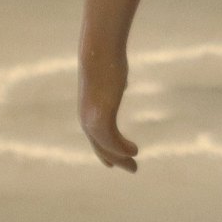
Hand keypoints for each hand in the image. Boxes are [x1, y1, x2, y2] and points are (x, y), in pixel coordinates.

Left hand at [79, 49, 138, 172]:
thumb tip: (120, 83)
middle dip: (115, 158)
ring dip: (120, 157)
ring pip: (106, 146)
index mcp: (89, 109)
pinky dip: (121, 148)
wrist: (98, 52)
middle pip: (101, 146)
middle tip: (132, 169)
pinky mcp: (100, 116)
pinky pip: (110, 139)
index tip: (112, 162)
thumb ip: (114, 83)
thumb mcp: (111, 76)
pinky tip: (134, 151)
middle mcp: (87, 117)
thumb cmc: (105, 59)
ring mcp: (92, 118)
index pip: (96, 136)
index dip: (105, 150)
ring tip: (134, 164)